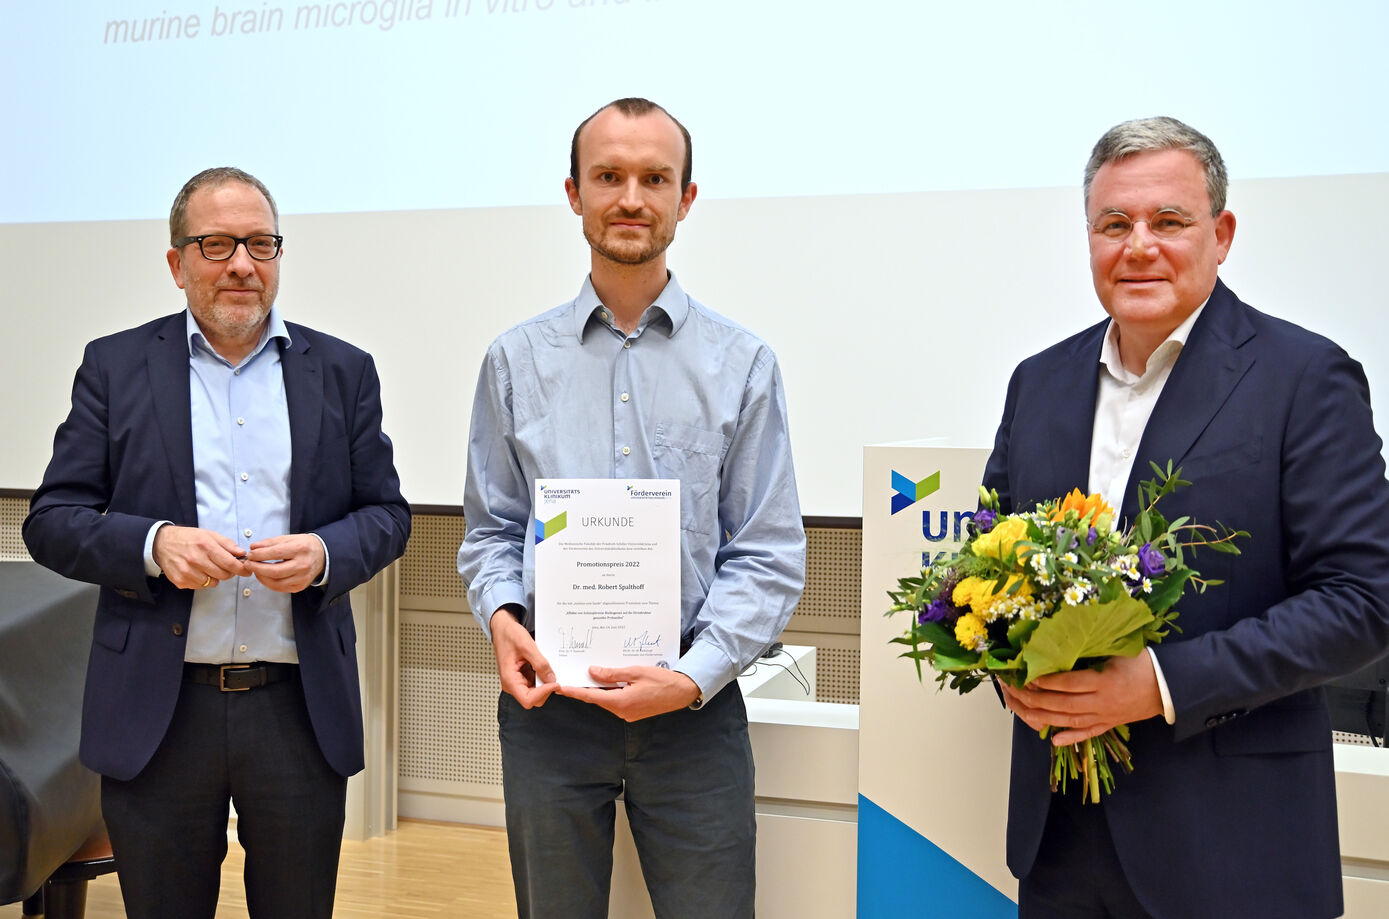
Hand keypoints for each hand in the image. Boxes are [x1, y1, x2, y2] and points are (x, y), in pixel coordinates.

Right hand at [153, 525, 249, 589]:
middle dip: (228, 572)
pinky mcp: (180, 581)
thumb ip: (227, 544)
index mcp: (206, 546)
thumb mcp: (209, 535)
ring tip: (207, 566)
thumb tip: (242, 553)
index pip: (230, 563)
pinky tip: (197, 571)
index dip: (242, 569)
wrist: (162, 543)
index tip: (247, 571)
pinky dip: (202, 580)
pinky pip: (200, 586)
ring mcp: (187, 572)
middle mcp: (196, 560)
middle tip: (224, 566)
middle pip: (224, 575)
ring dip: (214, 576)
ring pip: (213, 582)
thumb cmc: (188, 538)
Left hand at [244, 534, 325, 593]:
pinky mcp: (300, 586)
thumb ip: (270, 543)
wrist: (322, 555)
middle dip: (257, 568)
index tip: (250, 554)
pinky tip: (264, 576)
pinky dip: (268, 583)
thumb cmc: (305, 546)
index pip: (275, 553)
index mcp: (300, 549)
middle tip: (248, 564)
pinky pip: (279, 588)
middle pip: (274, 571)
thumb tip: (254, 548)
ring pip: (275, 582)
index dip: (259, 555)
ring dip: (261, 577)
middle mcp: (303, 565)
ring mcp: (302, 578)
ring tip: (255, 570)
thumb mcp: (289, 538)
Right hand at [490, 609, 558, 708]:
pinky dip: (542, 678)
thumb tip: (551, 679)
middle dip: (545, 690)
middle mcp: (512, 683)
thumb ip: (540, 664)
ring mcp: (517, 681)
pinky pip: (535, 683)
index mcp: (509, 679)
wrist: (503, 628)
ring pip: (535, 693)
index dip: (543, 693)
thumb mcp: (527, 647)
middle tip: (555, 677)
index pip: (528, 699)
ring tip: (549, 670)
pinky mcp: (522, 677)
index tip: (554, 683)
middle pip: (533, 699)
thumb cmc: (509, 635)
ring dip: (545, 684)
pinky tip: (545, 668)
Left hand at [560, 666, 700, 721]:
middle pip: (598, 698)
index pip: (591, 696)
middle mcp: (622, 711)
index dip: (574, 691)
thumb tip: (593, 672)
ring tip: (591, 675)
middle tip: (573, 675)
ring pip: (607, 700)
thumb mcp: (636, 672)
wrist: (683, 692)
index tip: (561, 688)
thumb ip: (612, 674)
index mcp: (621, 702)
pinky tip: (611, 681)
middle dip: (586, 688)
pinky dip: (611, 692)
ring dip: (600, 689)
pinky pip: (617, 702)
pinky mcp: (634, 712)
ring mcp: (628, 714)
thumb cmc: (663, 680)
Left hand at [999, 653, 1162, 745]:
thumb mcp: (1118, 652)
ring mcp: (1104, 717)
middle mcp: (1101, 703)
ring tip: (1020, 709)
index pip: (1069, 684)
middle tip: (1013, 690)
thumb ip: (1092, 652)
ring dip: (1041, 716)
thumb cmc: (1142, 664)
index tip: (1027, 675)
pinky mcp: (1108, 725)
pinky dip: (1069, 738)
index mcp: (1104, 681)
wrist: (1169, 688)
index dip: (1046, 681)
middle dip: (1034, 698)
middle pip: (1062, 704)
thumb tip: (1062, 645)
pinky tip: (1052, 740)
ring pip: (1068, 720)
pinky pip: (1086, 734)